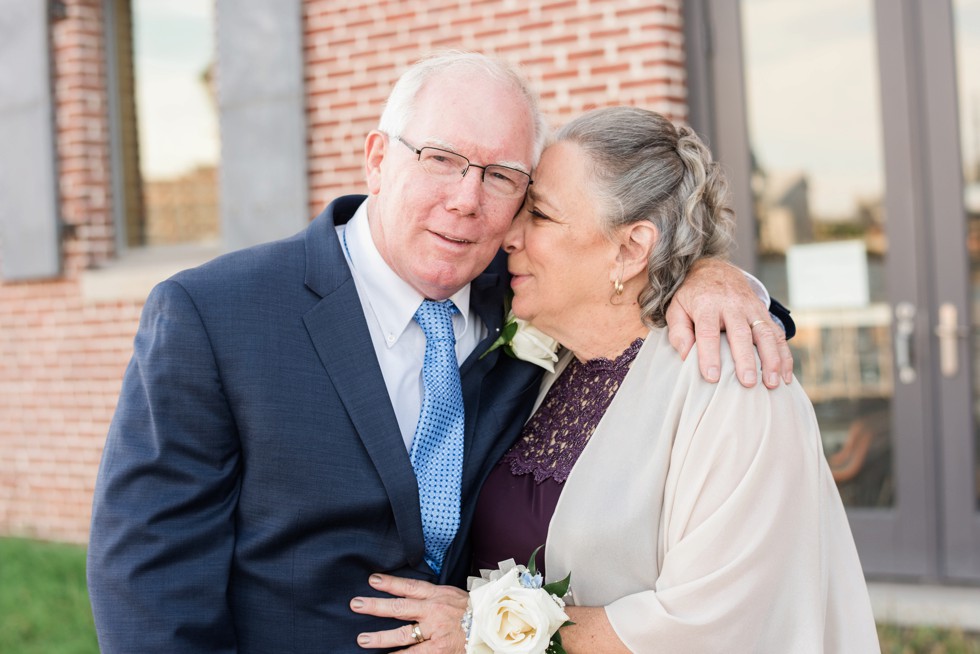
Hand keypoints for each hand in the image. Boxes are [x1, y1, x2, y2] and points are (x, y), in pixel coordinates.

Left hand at [351, 574, 468, 651]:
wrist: (492, 627)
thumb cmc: (472, 611)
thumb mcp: (452, 596)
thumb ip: (432, 595)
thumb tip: (408, 594)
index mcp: (438, 595)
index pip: (410, 587)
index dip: (390, 583)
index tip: (372, 580)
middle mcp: (434, 611)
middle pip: (400, 608)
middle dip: (376, 606)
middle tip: (355, 604)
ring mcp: (436, 632)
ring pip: (404, 634)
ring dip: (381, 637)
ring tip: (362, 639)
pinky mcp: (439, 649)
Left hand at [666, 259, 792, 387]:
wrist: (713, 270)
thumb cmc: (692, 297)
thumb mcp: (676, 309)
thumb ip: (678, 332)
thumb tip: (685, 356)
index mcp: (706, 305)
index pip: (708, 332)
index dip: (710, 355)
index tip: (712, 377)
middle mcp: (732, 305)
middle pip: (741, 334)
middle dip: (746, 359)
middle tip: (747, 383)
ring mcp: (751, 309)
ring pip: (765, 334)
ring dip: (771, 360)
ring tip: (772, 384)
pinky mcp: (763, 313)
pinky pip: (777, 334)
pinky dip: (784, 355)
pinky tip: (785, 376)